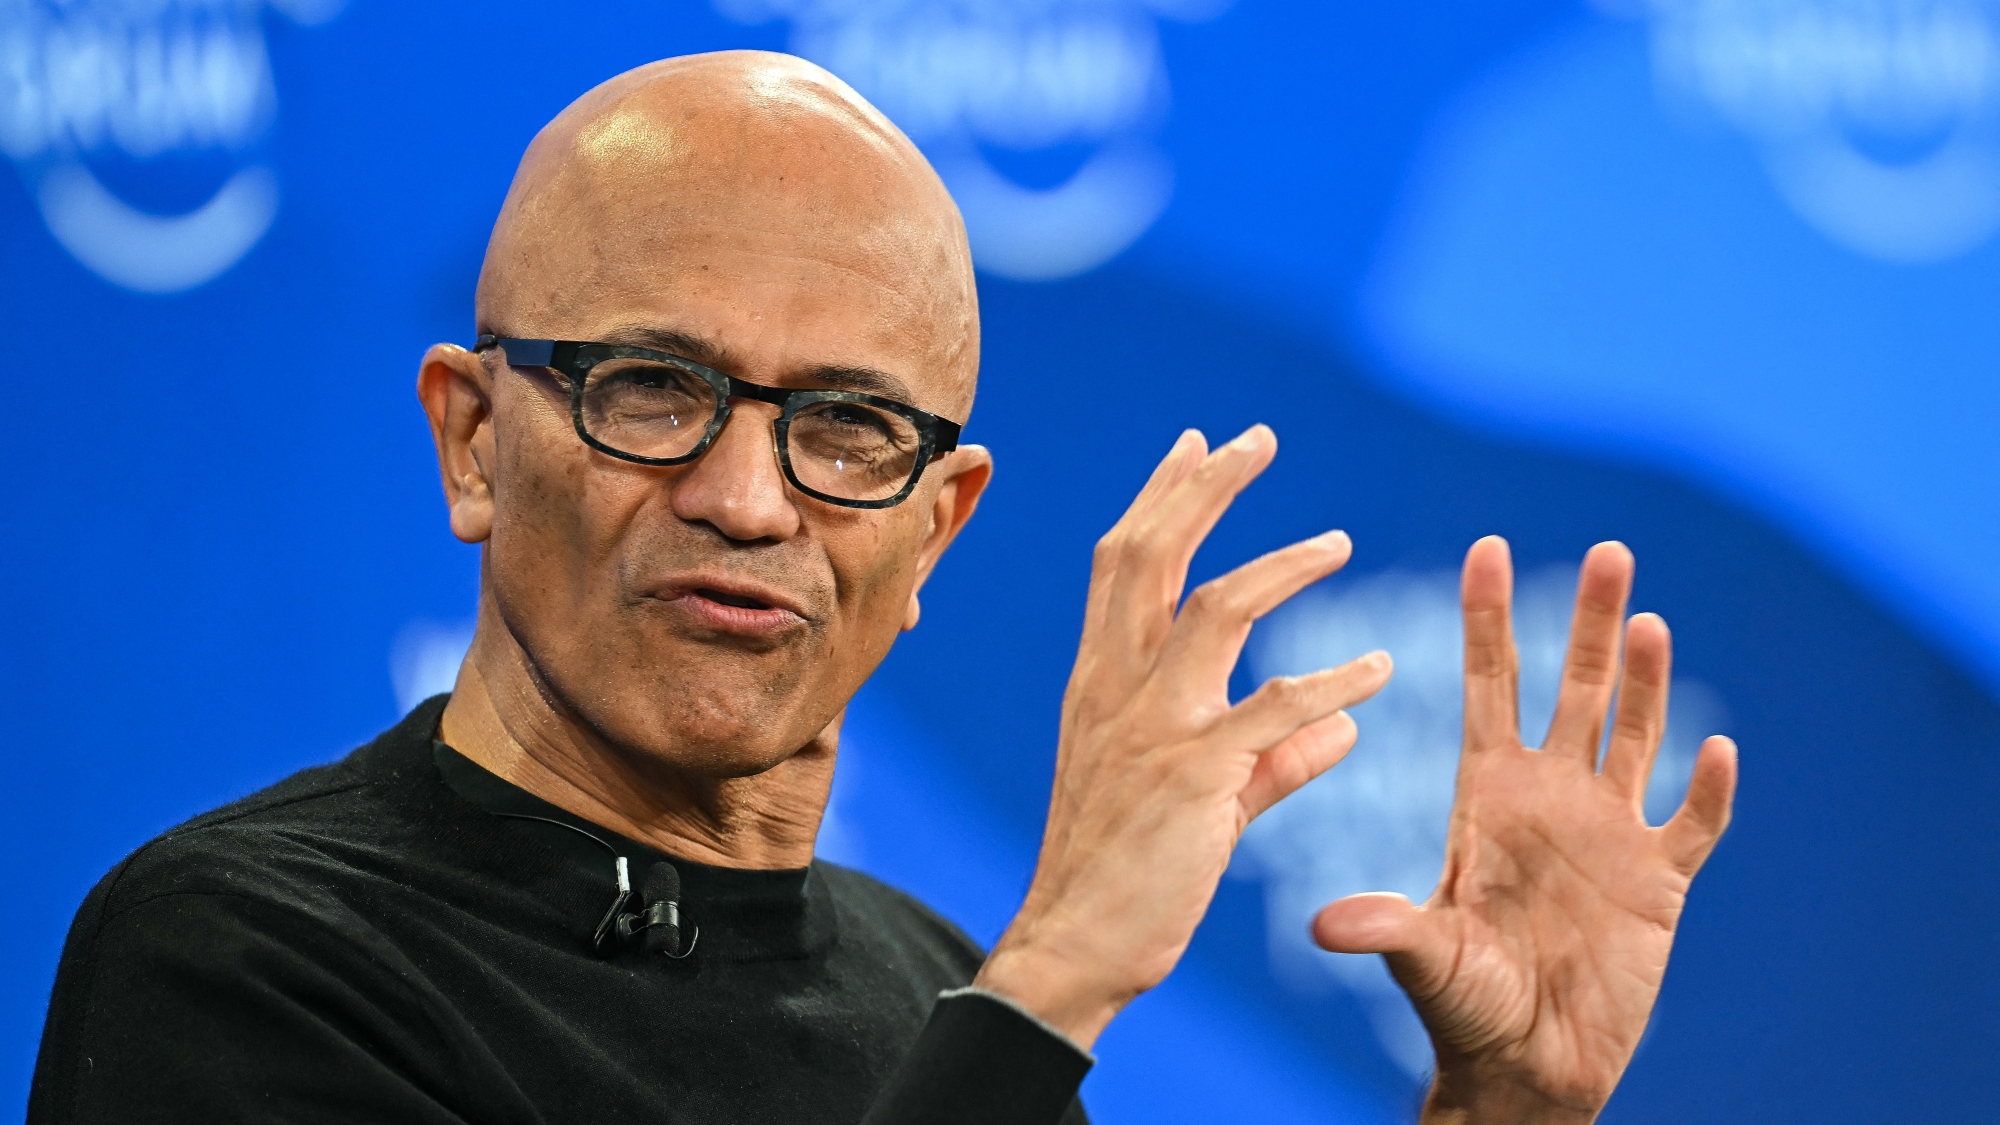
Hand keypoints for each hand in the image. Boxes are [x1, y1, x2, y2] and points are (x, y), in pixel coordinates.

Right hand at [975, 426, 1392, 1047]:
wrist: (1074, 946)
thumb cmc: (1125, 874)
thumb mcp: (1199, 799)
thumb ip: (1272, 756)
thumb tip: (1343, 723)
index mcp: (1096, 682)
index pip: (1121, 563)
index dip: (1159, 497)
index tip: (1195, 441)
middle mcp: (1112, 688)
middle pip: (1152, 555)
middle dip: (1205, 487)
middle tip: (1257, 437)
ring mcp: (1149, 727)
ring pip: (1214, 608)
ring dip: (1284, 567)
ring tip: (1342, 544)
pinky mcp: (1193, 775)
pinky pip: (1274, 709)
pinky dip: (1333, 683)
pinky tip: (1381, 673)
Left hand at [1313, 537, 1737, 1123]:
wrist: (1527, 1065)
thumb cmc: (1462, 1008)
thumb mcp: (1422, 960)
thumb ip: (1387, 930)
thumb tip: (1325, 924)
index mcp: (1488, 796)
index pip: (1490, 687)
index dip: (1489, 620)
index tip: (1487, 547)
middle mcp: (1551, 798)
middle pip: (1576, 690)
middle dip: (1590, 621)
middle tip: (1607, 550)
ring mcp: (1608, 834)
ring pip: (1636, 735)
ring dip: (1648, 681)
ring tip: (1651, 619)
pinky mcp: (1658, 882)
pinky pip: (1691, 823)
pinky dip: (1705, 789)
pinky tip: (1716, 745)